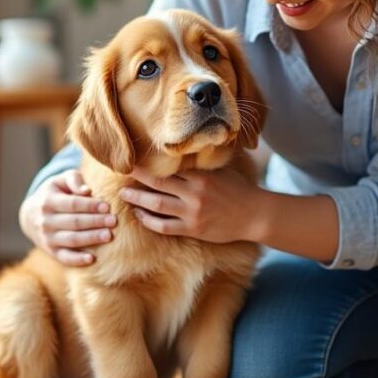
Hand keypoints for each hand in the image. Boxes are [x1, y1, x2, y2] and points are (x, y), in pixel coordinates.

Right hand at [19, 170, 115, 266]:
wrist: (31, 216)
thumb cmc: (55, 194)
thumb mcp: (60, 181)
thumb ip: (74, 180)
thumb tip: (87, 191)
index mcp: (48, 201)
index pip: (72, 204)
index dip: (90, 206)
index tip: (107, 207)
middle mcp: (45, 221)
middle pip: (74, 222)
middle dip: (95, 222)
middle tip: (113, 221)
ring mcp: (47, 238)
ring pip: (71, 239)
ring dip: (91, 238)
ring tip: (108, 235)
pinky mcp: (51, 251)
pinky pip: (65, 257)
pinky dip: (78, 260)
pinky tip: (92, 259)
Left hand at [120, 167, 261, 243]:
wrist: (255, 215)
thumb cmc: (239, 189)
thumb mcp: (222, 170)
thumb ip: (203, 162)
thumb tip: (185, 148)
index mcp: (200, 174)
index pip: (168, 166)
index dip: (149, 163)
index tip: (135, 158)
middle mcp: (194, 192)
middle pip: (157, 183)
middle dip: (137, 178)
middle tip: (122, 174)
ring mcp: (192, 212)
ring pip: (156, 205)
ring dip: (137, 199)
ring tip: (124, 194)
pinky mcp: (192, 229)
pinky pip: (164, 226)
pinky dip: (148, 221)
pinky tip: (139, 215)